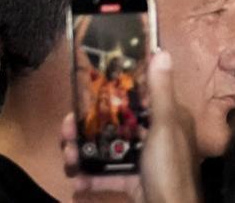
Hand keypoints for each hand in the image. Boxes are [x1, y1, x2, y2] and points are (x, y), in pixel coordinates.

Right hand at [61, 50, 200, 202]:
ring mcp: (145, 162)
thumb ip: (160, 91)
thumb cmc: (168, 166)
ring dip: (84, 151)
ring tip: (66, 155)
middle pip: (118, 125)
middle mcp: (157, 137)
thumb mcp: (164, 125)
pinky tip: (76, 181)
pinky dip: (91, 178)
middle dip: (89, 126)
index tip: (87, 93)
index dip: (113, 95)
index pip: (139, 99)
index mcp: (168, 119)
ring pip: (110, 150)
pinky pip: (109, 177)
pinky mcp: (134, 184)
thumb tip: (162, 51)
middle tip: (65, 129)